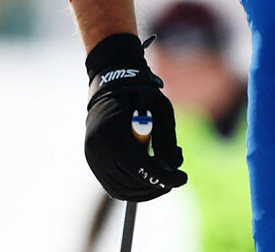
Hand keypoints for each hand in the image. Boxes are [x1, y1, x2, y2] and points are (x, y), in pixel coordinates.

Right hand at [83, 33, 187, 200]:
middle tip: (175, 179)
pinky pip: (113, 185)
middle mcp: (98, 150)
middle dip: (156, 186)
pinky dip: (133, 186)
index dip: (162, 177)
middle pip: (130, 184)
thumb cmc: (141, 94)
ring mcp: (92, 158)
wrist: (112, 84)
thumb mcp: (161, 112)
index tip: (182, 179)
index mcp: (113, 135)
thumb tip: (172, 171)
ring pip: (121, 190)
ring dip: (146, 188)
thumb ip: (166, 143)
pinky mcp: (93, 162)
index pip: (139, 167)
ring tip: (163, 173)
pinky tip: (148, 174)